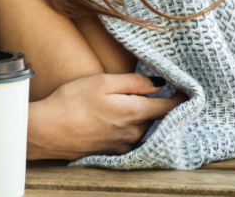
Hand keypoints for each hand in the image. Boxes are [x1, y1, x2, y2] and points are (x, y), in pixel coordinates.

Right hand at [26, 73, 184, 160]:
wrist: (47, 131)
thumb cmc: (71, 102)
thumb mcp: (102, 82)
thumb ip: (133, 82)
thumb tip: (158, 84)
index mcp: (134, 112)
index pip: (170, 107)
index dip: (182, 97)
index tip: (187, 88)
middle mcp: (134, 133)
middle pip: (156, 117)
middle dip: (157, 105)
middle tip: (153, 90)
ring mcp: (124, 145)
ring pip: (143, 128)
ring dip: (142, 117)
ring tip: (130, 103)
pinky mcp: (112, 152)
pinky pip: (130, 138)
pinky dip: (129, 128)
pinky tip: (114, 119)